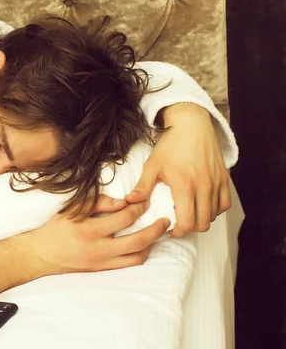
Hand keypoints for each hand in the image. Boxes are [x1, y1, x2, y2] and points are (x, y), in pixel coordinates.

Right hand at [28, 195, 169, 272]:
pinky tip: (142, 245)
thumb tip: (122, 202)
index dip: (138, 208)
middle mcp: (98, 248)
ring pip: (137, 257)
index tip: (144, 202)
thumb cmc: (57, 228)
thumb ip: (98, 202)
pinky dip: (139, 255)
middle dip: (156, 230)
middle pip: (137, 241)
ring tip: (157, 233)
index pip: (124, 218)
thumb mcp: (73, 208)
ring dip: (151, 244)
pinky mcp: (102, 270)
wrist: (42, 254)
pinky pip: (128, 265)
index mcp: (90, 229)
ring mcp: (101, 262)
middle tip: (165, 221)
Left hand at [125, 103, 230, 236]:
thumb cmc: (170, 144)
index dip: (179, 231)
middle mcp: (204, 187)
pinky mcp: (225, 178)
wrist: (191, 124)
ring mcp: (216, 183)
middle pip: (203, 223)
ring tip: (189, 212)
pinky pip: (225, 203)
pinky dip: (215, 209)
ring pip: (214, 215)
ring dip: (202, 218)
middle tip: (179, 223)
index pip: (187, 222)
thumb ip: (143, 186)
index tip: (170, 228)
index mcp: (185, 186)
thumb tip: (130, 202)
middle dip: (190, 228)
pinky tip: (203, 205)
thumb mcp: (152, 165)